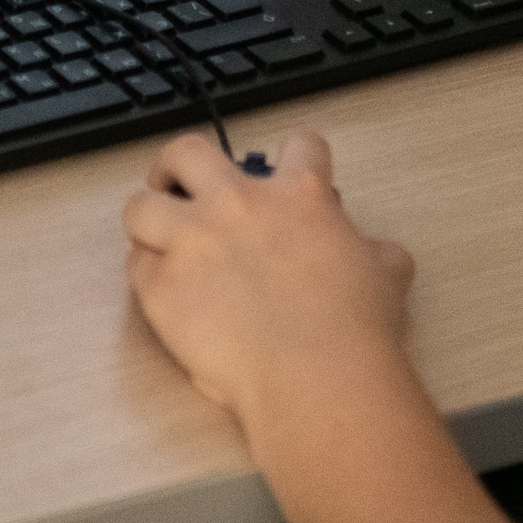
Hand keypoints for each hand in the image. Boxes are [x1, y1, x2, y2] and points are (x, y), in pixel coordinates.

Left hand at [122, 130, 414, 429]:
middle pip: (187, 151)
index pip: (298, 144)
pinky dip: (147, 274)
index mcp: (298, 194)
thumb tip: (376, 254)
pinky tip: (165, 291)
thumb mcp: (386, 273)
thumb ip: (374, 250)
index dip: (294, 157)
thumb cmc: (354, 331)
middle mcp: (238, 205)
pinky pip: (136, 266)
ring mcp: (193, 243)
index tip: (283, 176)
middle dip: (176, 166)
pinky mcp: (162, 288)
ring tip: (157, 239)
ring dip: (148, 219)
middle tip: (178, 186)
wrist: (316, 378)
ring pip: (139, 205)